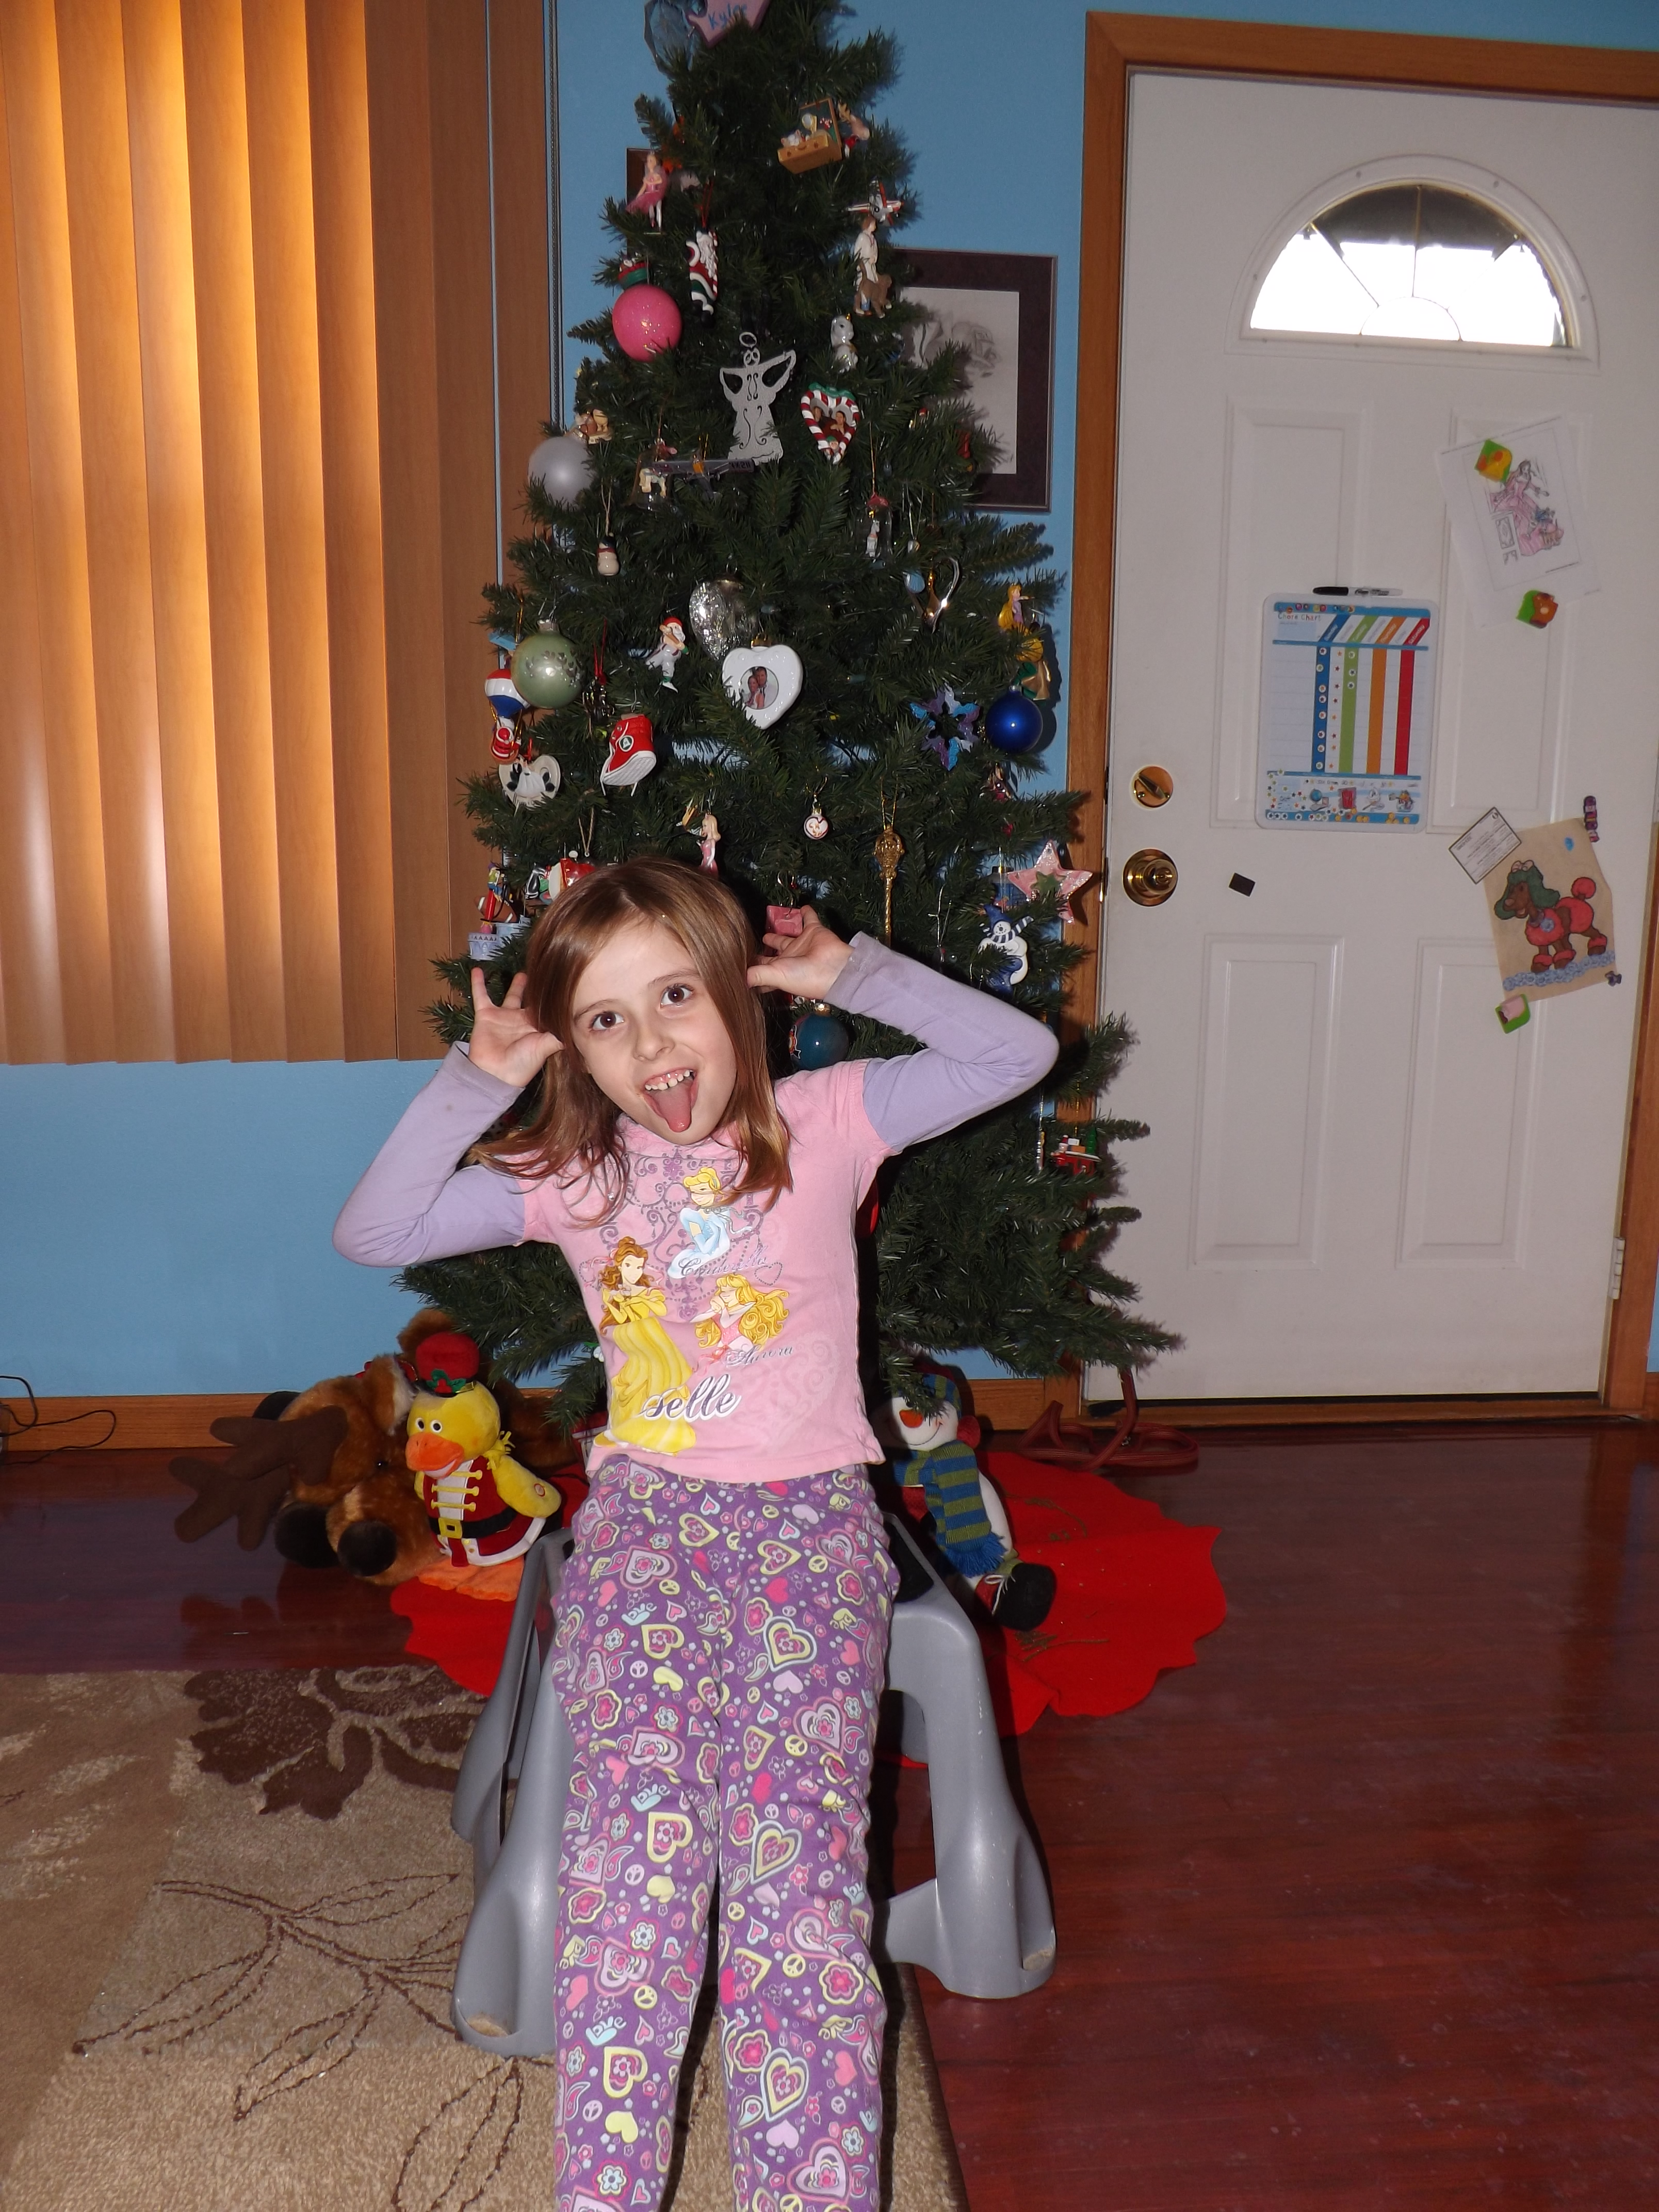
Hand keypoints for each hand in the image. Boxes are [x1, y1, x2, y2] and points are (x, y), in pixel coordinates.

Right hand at [468, 968, 561, 1087]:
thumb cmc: (523, 1062)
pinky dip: (478, 983)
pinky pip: (481, 995)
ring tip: (523, 972)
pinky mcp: (486, 1015)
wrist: (495, 1073)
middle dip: (540, 991)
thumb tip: (580, 1025)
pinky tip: (477, 969)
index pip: (549, 1008)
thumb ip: (561, 1033)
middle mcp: (522, 1021)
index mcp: (538, 1027)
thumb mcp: (546, 1046)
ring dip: (517, 985)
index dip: (555, 998)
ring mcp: (504, 1017)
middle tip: (547, 975)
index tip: (563, 983)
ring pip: (512, 996)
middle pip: (533, 1001)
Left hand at [747, 906, 852, 999]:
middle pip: (773, 952)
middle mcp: (789, 958)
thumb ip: (755, 975)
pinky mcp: (813, 931)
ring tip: (768, 922)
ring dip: (780, 929)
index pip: (761, 970)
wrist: (834, 969)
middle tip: (751, 940)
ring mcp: (802, 944)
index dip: (752, 969)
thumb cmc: (804, 976)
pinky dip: (807, 912)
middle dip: (764, 949)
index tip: (739, 964)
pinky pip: (809, 918)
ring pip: (787, 935)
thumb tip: (735, 979)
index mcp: (779, 971)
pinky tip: (801, 906)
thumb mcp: (775, 976)